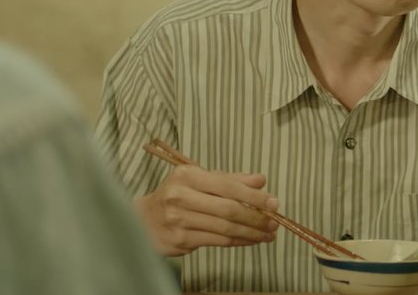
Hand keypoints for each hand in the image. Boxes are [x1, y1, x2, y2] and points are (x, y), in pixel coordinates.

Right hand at [134, 165, 279, 255]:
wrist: (143, 220)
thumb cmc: (179, 196)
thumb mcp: (201, 180)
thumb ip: (232, 180)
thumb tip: (261, 180)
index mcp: (188, 176)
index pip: (228, 187)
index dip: (254, 196)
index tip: (274, 203)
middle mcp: (180, 197)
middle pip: (229, 210)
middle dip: (256, 217)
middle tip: (274, 222)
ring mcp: (178, 220)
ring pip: (225, 228)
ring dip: (252, 232)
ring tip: (268, 233)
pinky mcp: (180, 240)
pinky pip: (218, 241)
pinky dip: (239, 241)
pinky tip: (252, 240)